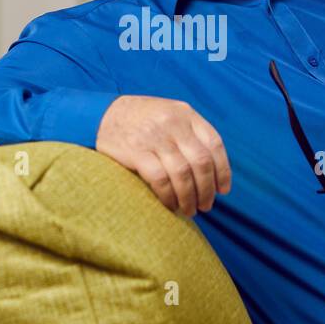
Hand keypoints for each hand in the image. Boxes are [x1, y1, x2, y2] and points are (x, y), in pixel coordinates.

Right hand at [96, 95, 230, 216]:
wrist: (102, 114)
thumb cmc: (141, 120)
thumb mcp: (169, 115)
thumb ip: (190, 134)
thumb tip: (212, 171)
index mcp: (185, 113)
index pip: (214, 144)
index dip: (223, 171)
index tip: (223, 190)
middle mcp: (173, 123)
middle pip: (201, 162)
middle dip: (207, 190)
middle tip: (206, 206)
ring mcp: (154, 137)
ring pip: (183, 174)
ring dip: (189, 197)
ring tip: (189, 210)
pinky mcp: (136, 151)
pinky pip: (160, 180)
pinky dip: (168, 196)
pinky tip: (170, 205)